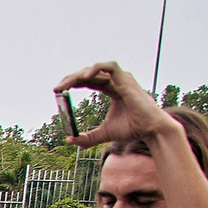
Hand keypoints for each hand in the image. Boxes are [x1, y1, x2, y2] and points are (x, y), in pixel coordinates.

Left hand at [58, 62, 174, 147]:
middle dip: (72, 79)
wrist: (150, 130)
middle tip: (56, 89)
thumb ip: (87, 137)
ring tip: (66, 85)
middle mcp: (117, 82)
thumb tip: (69, 141)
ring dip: (79, 74)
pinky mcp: (127, 81)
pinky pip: (111, 67)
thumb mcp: (104, 133)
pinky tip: (84, 77)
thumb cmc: (133, 129)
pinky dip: (97, 68)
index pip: (89, 81)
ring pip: (97, 69)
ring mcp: (122, 80)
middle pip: (91, 74)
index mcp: (112, 90)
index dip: (74, 83)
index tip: (58, 91)